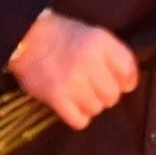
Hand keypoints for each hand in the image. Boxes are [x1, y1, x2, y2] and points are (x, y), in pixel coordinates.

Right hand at [8, 11, 138, 129]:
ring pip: (96, 108)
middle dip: (107, 95)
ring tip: (82, 95)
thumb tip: (128, 79)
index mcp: (101, 43)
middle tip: (97, 89)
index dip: (128, 81)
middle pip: (113, 94)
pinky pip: (79, 120)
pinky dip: (79, 117)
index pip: (128, 71)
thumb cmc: (64, 35)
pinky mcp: (55, 97)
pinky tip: (74, 107)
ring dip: (91, 105)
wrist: (26, 38)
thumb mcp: (94, 34)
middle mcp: (89, 62)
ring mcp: (72, 81)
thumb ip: (111, 54)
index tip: (123, 84)